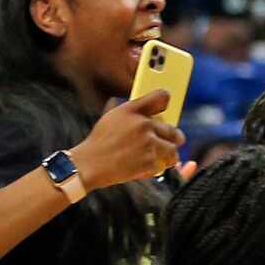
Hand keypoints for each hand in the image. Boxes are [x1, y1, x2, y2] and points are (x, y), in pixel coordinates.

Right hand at [70, 89, 187, 190]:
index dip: (166, 100)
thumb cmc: (101, 142)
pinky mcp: (150, 161)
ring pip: (172, 149)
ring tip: (160, 157)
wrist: (91, 164)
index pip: (160, 97)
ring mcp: (147, 143)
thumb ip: (133, 112)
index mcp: (131, 110)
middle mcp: (142, 124)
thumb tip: (150, 109)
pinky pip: (164, 164)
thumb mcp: (112, 117)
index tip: (168, 105)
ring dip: (169, 155)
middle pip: (172, 130)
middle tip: (172, 141)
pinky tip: (147, 166)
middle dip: (173, 138)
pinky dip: (158, 167)